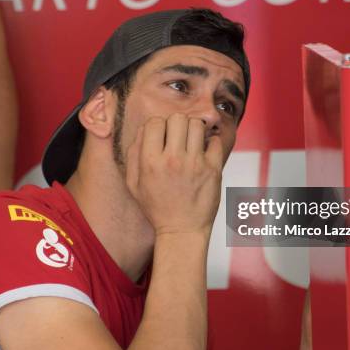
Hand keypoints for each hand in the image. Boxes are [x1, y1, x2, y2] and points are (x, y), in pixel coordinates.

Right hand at [126, 113, 223, 236]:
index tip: (161, 136)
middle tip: (178, 138)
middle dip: (176, 124)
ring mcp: (195, 164)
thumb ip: (133, 154)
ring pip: (197, 125)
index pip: (154, 122)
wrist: (182, 230)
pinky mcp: (213, 170)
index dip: (157, 126)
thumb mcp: (134, 184)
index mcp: (150, 162)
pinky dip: (211, 143)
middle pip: (177, 118)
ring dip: (194, 131)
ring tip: (191, 143)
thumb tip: (142, 130)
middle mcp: (172, 160)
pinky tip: (204, 153)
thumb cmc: (157, 208)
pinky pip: (215, 141)